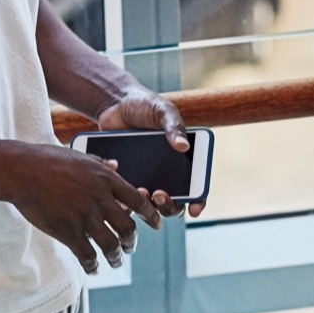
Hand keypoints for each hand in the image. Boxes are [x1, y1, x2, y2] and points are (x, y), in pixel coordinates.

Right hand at [2, 141, 162, 274]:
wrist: (25, 172)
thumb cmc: (51, 160)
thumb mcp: (83, 156)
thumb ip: (103, 163)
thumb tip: (117, 165)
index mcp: (107, 179)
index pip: (138, 200)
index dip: (151, 215)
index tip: (157, 224)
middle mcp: (101, 199)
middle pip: (127, 227)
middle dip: (131, 241)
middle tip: (130, 247)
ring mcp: (85, 217)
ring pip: (111, 244)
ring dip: (116, 257)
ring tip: (116, 261)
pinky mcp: (68, 232)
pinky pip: (87, 255)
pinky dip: (94, 265)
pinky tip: (94, 267)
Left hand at [97, 87, 203, 217]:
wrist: (115, 104)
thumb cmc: (145, 104)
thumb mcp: (162, 111)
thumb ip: (173, 126)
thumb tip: (184, 147)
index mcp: (182, 156)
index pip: (196, 184)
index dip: (198, 200)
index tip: (194, 208)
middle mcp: (166, 172)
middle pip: (174, 202)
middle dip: (170, 206)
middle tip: (160, 195)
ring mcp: (146, 177)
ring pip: (150, 205)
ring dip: (149, 206)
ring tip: (141, 191)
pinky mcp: (126, 178)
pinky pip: (127, 197)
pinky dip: (126, 200)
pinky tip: (122, 191)